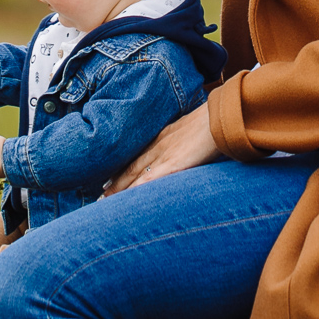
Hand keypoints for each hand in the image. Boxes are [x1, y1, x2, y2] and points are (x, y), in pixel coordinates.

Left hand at [104, 105, 222, 194]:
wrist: (218, 117)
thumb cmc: (211, 122)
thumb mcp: (192, 129)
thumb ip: (183, 141)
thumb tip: (185, 149)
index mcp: (163, 137)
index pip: (137, 155)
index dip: (122, 168)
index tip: (109, 178)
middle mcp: (158, 146)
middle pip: (131, 167)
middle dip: (115, 182)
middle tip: (100, 195)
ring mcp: (164, 155)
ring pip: (135, 175)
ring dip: (119, 189)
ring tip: (105, 202)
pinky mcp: (173, 164)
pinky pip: (151, 180)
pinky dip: (137, 191)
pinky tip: (128, 200)